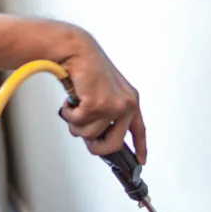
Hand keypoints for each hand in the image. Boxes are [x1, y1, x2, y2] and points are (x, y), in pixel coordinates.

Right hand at [57, 28, 146, 163]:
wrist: (77, 50)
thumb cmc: (87, 69)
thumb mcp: (103, 94)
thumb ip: (106, 115)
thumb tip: (97, 138)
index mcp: (130, 101)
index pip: (139, 130)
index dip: (140, 148)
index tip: (141, 161)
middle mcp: (127, 104)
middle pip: (112, 145)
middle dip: (95, 147)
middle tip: (85, 138)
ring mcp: (114, 106)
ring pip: (90, 135)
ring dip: (76, 124)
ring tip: (76, 106)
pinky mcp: (98, 105)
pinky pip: (78, 124)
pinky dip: (69, 114)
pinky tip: (72, 101)